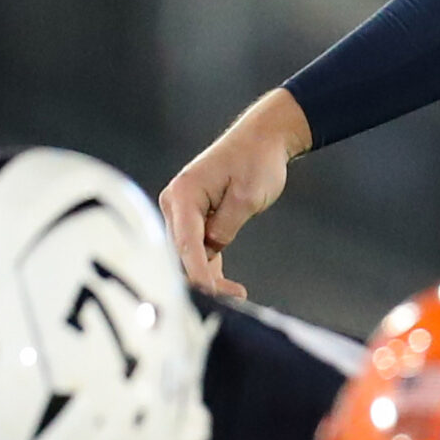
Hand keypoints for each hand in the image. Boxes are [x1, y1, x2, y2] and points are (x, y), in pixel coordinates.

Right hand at [159, 89, 311, 297]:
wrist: (264, 138)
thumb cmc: (257, 160)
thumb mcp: (247, 196)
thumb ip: (224, 227)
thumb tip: (209, 252)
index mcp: (183, 195)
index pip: (185, 243)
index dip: (196, 273)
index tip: (208, 295)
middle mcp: (175, 204)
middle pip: (181, 253)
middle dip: (202, 281)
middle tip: (232, 301)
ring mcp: (182, 212)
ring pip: (189, 255)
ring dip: (209, 278)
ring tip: (238, 296)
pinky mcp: (195, 219)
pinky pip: (198, 250)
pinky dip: (211, 268)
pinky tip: (230, 289)